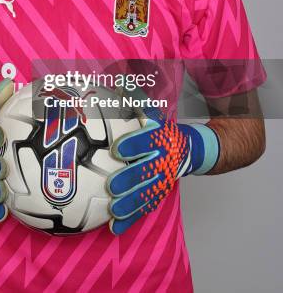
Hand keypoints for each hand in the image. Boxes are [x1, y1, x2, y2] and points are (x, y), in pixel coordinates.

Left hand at [107, 107, 219, 234]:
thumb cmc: (165, 128)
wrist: (196, 149)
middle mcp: (164, 161)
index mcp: (163, 139)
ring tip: (113, 210)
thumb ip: (138, 99)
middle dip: (130, 180)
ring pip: (147, 194)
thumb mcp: (156, 112)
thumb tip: (120, 81)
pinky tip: (114, 227)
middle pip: (147, 171)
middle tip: (112, 186)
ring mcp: (163, 180)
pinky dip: (130, 219)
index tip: (117, 150)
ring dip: (130, 204)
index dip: (135, 146)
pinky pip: (144, 207)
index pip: (149, 141)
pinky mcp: (158, 193)